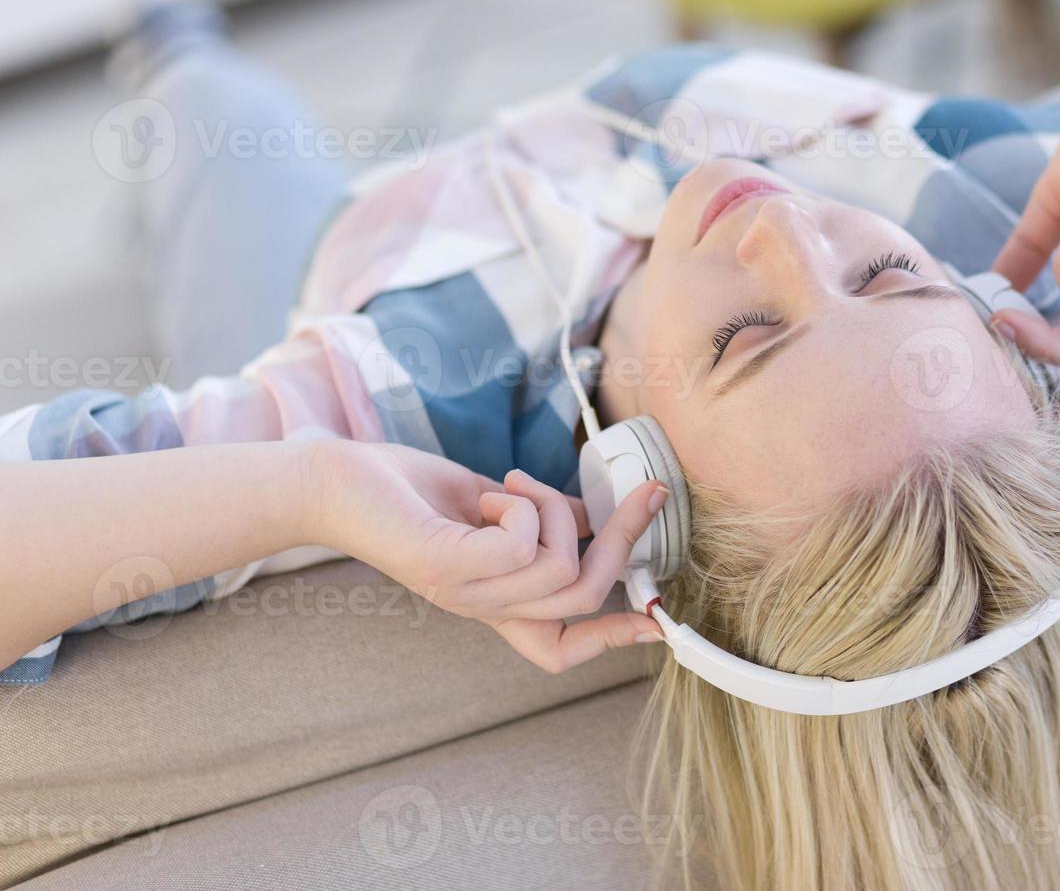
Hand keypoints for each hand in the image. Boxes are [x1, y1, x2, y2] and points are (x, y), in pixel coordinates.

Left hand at [301, 439, 666, 671]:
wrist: (332, 481)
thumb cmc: (406, 490)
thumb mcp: (493, 506)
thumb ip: (543, 521)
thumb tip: (594, 516)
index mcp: (494, 601)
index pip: (560, 648)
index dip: (613, 639)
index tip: (658, 621)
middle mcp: (482, 608)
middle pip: (583, 596)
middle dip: (623, 537)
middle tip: (640, 492)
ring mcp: (465, 593)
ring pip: (560, 566)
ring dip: (552, 508)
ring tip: (511, 486)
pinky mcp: (447, 568)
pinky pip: (523, 543)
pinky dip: (522, 504)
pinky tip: (489, 492)